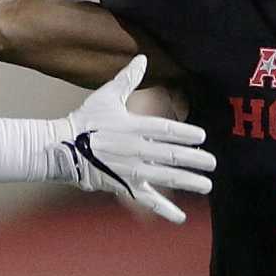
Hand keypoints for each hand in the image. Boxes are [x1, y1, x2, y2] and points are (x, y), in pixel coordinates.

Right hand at [54, 55, 214, 222]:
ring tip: (207, 186)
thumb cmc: (84, 121)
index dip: (186, 133)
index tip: (203, 136)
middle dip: (195, 160)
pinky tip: (181, 218)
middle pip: (172, 155)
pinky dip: (164, 209)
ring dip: (188, 182)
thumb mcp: (106, 96)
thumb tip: (142, 57)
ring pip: (165, 178)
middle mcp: (136, 149)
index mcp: (133, 127)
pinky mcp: (124, 186)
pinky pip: (147, 200)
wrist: (61, 148)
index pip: (166, 130)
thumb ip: (127, 79)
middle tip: (213, 163)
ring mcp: (131, 170)